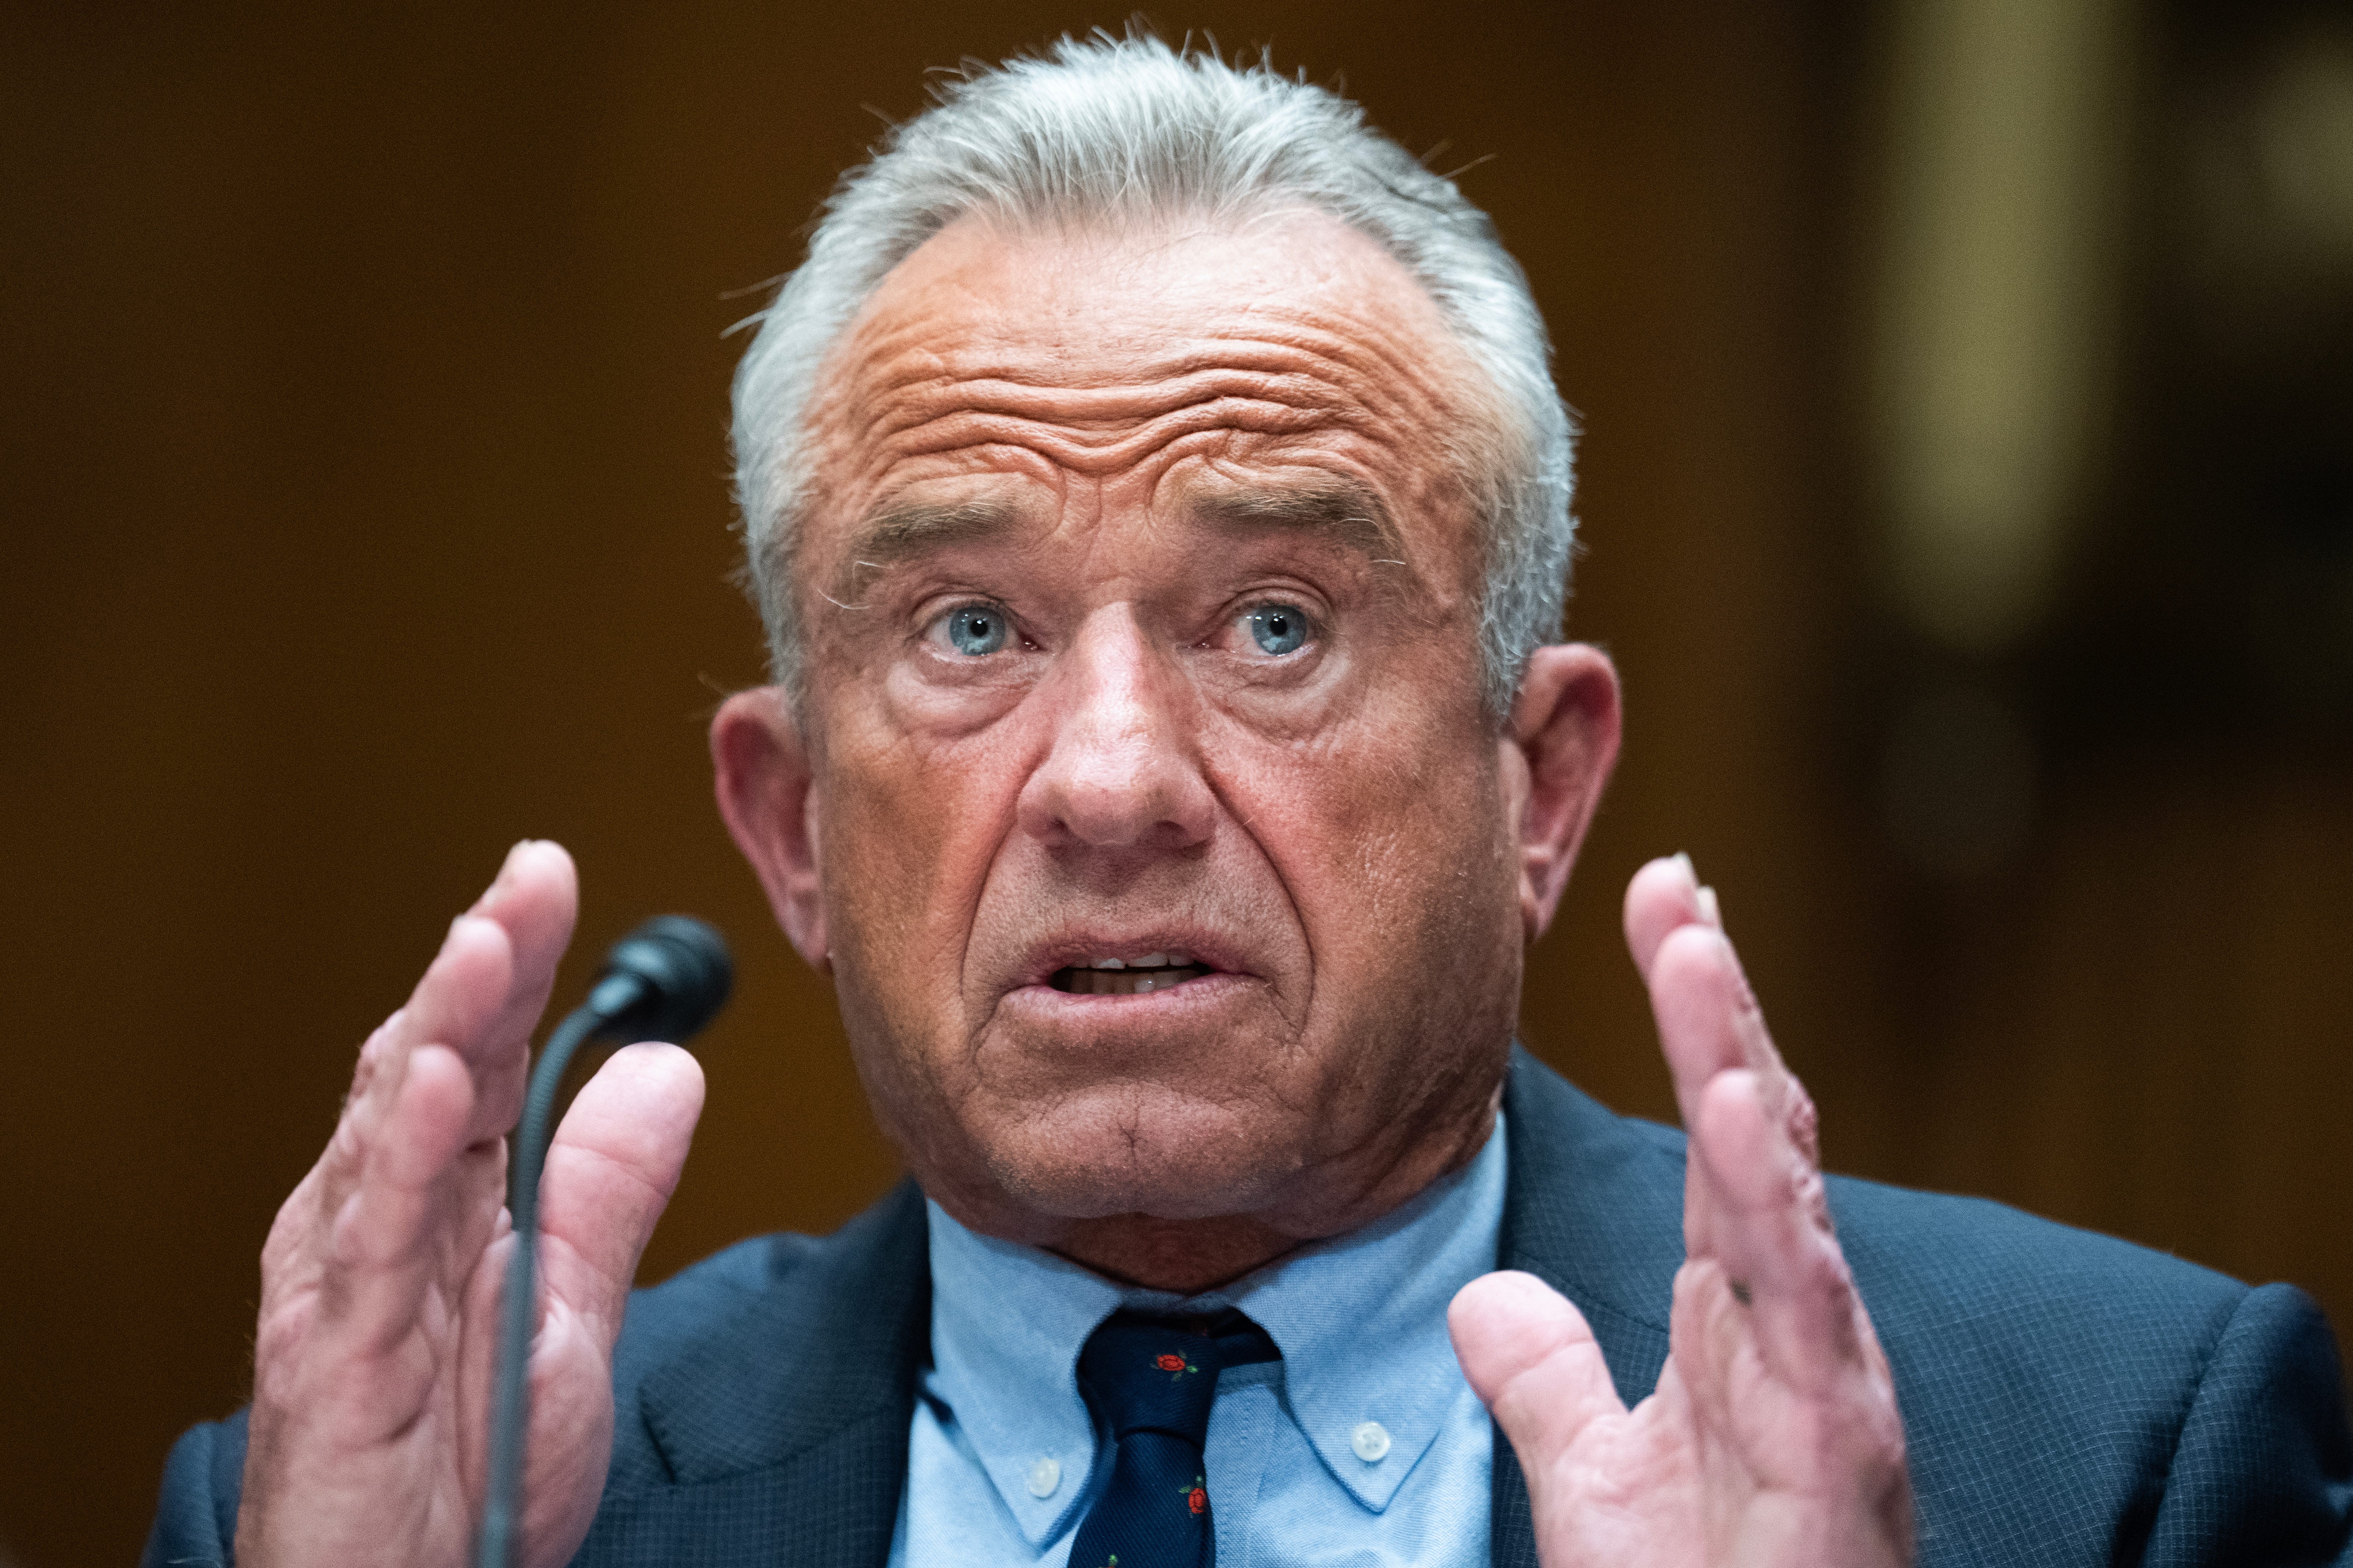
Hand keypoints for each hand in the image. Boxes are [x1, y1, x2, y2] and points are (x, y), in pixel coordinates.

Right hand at [236, 842, 705, 1567]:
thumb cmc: (467, 1469)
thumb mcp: (569, 1309)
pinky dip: (396, 1154)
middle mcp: (381, 1218)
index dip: (516, 962)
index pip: (478, 1054)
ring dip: (440, 1025)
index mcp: (438, 1201)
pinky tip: (428, 1084)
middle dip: (482, 962)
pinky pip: (369, 1239)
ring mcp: (348, 1278)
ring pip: (389, 1125)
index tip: (552, 875)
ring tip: (487, 939)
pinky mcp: (333, 1351)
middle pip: (431, 1061)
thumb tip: (664, 1070)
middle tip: (532, 875)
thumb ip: (605, 1191)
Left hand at [1450, 854, 1910, 1565]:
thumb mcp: (1596, 1477)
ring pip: (1780, 1185)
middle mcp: (1791, 1321)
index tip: (1661, 915)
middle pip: (1751, 1131)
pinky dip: (1774, 1201)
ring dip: (1737, 1059)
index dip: (1691, 1027)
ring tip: (1696, 949)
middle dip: (1716, 1004)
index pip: (1711, 1139)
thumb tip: (1488, 1300)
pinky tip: (1740, 1111)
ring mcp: (1825, 1370)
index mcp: (1738, 1315)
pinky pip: (1805, 1299)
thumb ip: (1550, 1380)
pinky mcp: (1841, 1436)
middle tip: (1675, 883)